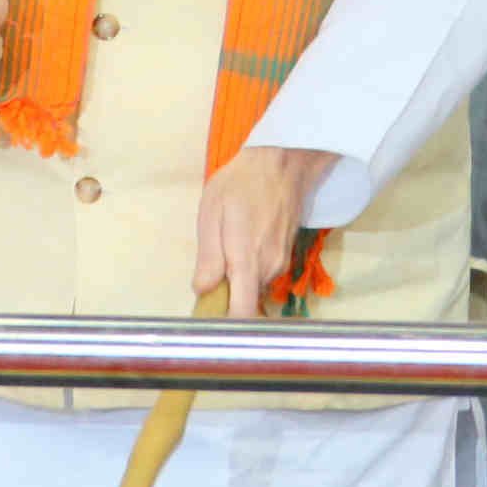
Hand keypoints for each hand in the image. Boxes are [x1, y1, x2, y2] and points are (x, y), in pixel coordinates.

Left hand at [194, 146, 330, 317]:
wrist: (282, 162)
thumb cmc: (241, 183)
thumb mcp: (212, 213)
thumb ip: (209, 257)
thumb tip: (202, 290)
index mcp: (247, 260)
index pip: (243, 314)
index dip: (225, 324)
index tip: (207, 316)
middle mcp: (269, 269)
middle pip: (245, 302)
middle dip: (224, 297)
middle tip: (207, 273)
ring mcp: (280, 263)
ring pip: (252, 288)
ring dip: (235, 280)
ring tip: (223, 248)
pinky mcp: (284, 256)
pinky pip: (260, 274)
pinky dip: (247, 269)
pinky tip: (239, 242)